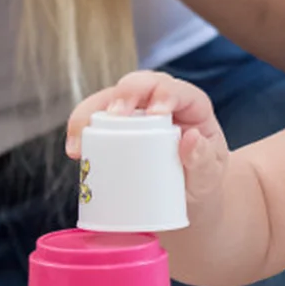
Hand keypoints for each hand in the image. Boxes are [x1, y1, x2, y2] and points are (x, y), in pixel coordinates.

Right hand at [67, 72, 232, 216]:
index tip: (155, 113)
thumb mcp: (210, 175)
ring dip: (90, 113)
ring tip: (80, 141)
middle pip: (138, 85)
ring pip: (109, 99)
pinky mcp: (116, 130)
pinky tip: (74, 150)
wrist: (186, 200)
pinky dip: (80, 131)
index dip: (164, 93)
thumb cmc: (202, 182)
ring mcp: (135, 114)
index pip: (175, 88)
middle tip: (114, 116)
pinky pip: (94, 121)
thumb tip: (191, 139)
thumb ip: (205, 160)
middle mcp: (160, 102)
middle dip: (123, 95)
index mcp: (190, 105)